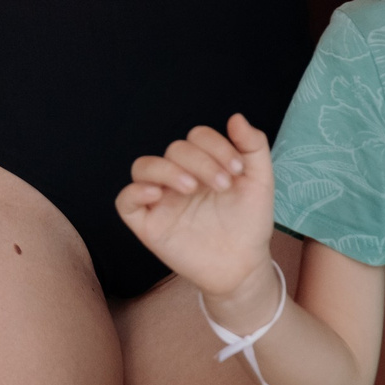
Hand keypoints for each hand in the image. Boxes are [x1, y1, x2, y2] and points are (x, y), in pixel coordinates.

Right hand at [117, 114, 280, 302]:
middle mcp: (177, 177)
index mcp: (202, 163)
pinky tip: (157, 195)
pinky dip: (135, 192)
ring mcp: (160, 200)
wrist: (244, 267)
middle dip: (200, 161)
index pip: (196, 137)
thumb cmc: (249, 222)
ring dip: (166, 170)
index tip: (237, 170)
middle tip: (223, 185)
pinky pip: (125, 202)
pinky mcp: (148, 224)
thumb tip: (236, 117)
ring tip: (191, 188)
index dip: (215, 146)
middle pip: (174, 150)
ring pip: (142, 167)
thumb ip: (253, 146)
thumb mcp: (259, 181)